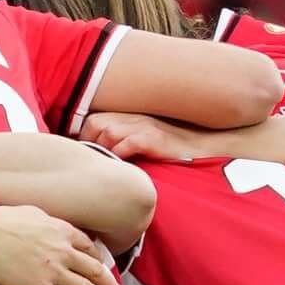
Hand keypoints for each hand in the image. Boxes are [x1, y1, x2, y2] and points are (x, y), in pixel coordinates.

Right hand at [0, 205, 123, 284]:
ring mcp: (54, 272)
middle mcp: (64, 252)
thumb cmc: (3, 220)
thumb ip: (50, 224)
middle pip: (94, 270)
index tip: (104, 268)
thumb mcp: (36, 213)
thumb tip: (54, 228)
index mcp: (63, 232)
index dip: (100, 260)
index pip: (90, 248)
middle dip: (108, 283)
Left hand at [83, 111, 219, 164]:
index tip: (83, 153)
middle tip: (90, 161)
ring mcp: (143, 126)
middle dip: (88, 142)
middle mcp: (133, 118)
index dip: (83, 136)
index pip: (93, 119)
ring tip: (103, 166)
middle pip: (95, 123)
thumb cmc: (169, 147)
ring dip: (101, 150)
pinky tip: (120, 168)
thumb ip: (121, 140)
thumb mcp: (142, 138)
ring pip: (108, 132)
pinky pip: (127, 144)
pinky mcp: (153, 138)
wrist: (200, 146)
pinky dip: (119, 155)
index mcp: (128, 117)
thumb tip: (96, 156)